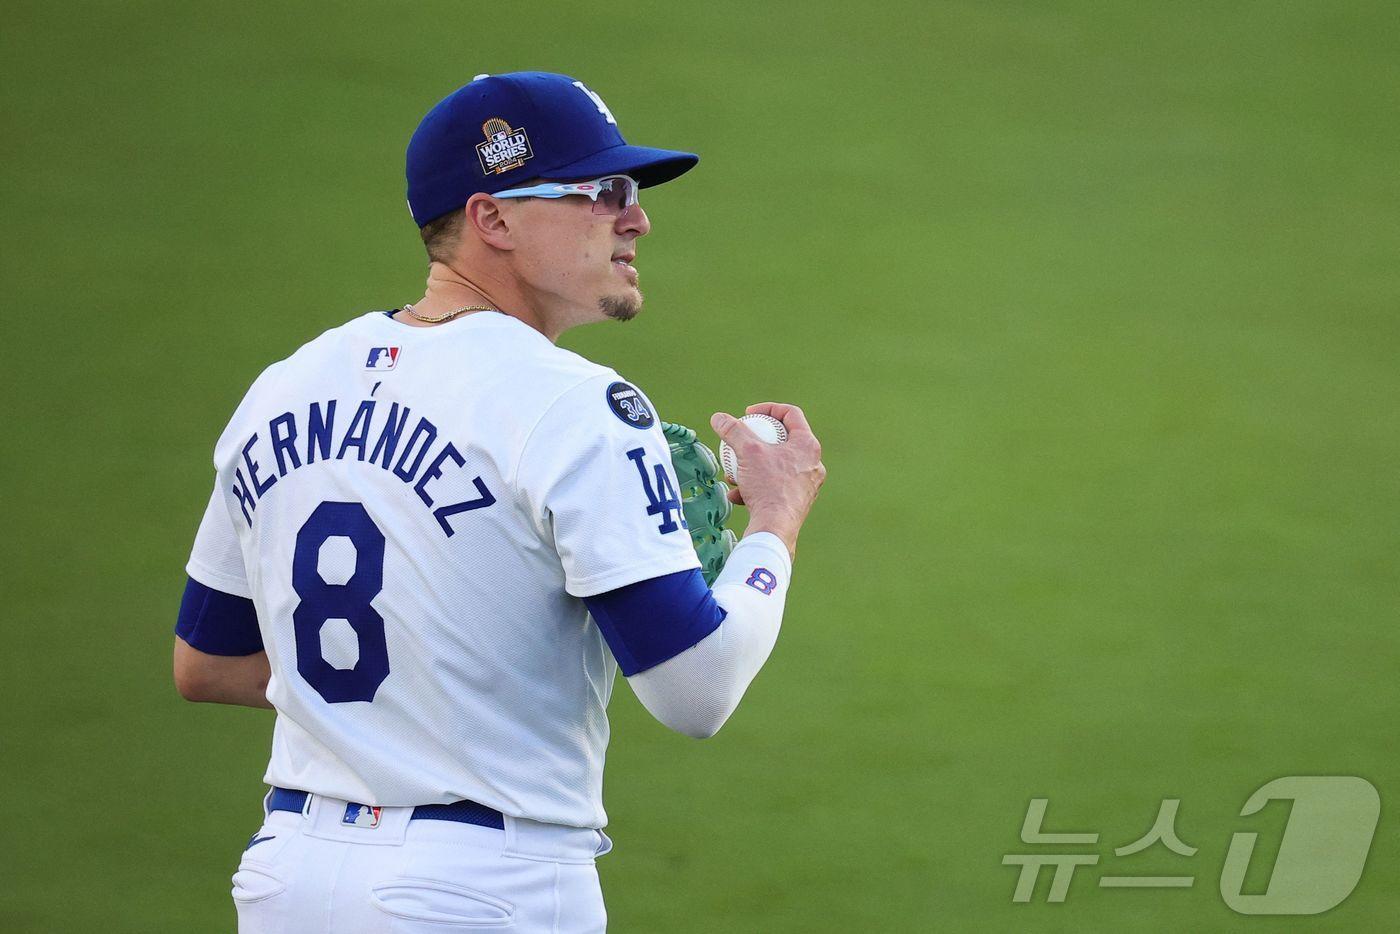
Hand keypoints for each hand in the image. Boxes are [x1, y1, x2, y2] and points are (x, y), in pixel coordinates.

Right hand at [710, 402, 825, 559]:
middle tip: (741, 441)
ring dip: (751, 467)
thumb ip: (734, 431)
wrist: (776, 528)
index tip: (748, 414)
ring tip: (733, 473)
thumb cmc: (768, 487)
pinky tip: (737, 494)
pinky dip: (755, 487)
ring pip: (775, 466)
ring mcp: (807, 484)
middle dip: (757, 441)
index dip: (768, 408)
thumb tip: (719, 417)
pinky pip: (775, 487)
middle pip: (783, 440)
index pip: (791, 414)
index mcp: (808, 445)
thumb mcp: (747, 452)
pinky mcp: (797, 501)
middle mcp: (813, 463)